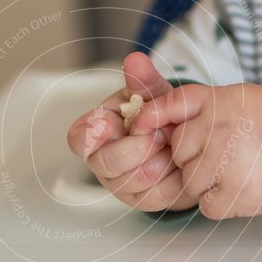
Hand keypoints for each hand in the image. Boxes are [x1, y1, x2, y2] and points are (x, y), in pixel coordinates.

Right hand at [66, 52, 198, 211]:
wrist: (183, 137)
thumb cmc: (157, 115)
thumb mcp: (152, 93)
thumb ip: (142, 79)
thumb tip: (134, 60)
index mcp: (95, 133)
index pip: (78, 139)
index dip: (90, 134)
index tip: (108, 122)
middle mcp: (102, 162)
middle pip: (107, 164)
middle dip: (138, 146)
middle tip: (162, 132)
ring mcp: (121, 185)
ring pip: (134, 183)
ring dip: (160, 161)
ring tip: (174, 143)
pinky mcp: (144, 201)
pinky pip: (157, 197)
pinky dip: (175, 177)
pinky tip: (182, 161)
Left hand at [131, 83, 261, 230]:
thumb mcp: (230, 95)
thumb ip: (186, 101)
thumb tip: (141, 117)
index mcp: (218, 102)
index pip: (167, 118)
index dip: (173, 132)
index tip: (176, 136)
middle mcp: (220, 130)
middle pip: (178, 155)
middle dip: (192, 158)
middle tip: (225, 153)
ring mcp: (228, 163)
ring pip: (189, 182)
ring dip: (205, 182)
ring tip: (235, 170)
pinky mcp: (237, 194)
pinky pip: (206, 205)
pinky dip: (218, 202)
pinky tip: (238, 188)